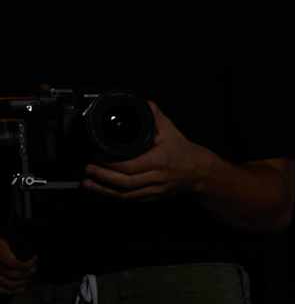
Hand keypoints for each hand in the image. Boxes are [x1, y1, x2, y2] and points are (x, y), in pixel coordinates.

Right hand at [0, 235, 35, 292]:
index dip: (27, 264)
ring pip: (11, 285)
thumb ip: (15, 235)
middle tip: (34, 267)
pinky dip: (15, 292)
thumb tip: (30, 233)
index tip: (34, 258)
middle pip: (14, 276)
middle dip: (29, 273)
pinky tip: (22, 287)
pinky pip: (3, 292)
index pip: (12, 263)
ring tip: (29, 276)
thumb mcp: (6, 233)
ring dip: (24, 282)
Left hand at [82, 103, 210, 202]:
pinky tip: (101, 192)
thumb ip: (155, 115)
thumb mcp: (170, 129)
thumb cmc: (182, 150)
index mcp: (159, 160)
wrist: (198, 171)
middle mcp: (157, 178)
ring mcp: (155, 190)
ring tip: (87, 184)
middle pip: (125, 183)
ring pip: (126, 196)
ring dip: (104, 191)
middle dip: (102, 178)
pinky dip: (114, 198)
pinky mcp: (153, 197)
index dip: (110, 163)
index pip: (130, 166)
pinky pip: (130, 200)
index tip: (97, 154)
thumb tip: (142, 102)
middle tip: (87, 169)